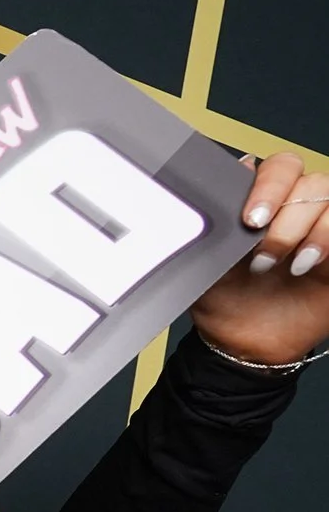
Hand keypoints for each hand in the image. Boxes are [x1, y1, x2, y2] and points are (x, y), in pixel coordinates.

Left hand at [190, 152, 328, 365]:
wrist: (246, 342)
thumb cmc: (225, 300)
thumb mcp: (204, 264)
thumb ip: (207, 231)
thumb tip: (195, 207)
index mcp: (263, 202)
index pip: (278, 168)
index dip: (268, 186)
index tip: (250, 219)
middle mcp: (296, 208)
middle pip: (310, 180)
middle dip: (288, 212)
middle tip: (265, 246)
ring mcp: (322, 227)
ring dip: (310, 232)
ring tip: (286, 264)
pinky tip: (309, 265)